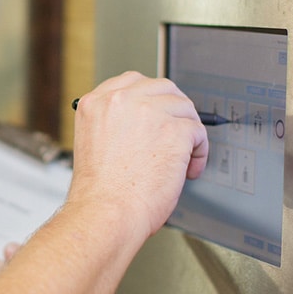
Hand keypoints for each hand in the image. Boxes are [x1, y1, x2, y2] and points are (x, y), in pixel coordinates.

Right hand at [70, 71, 208, 236]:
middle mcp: (120, 101)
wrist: (106, 212)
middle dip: (174, 110)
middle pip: (163, 88)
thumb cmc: (100, 192)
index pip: (132, 82)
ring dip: (188, 132)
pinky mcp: (174, 130)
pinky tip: (186, 170)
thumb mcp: (93, 142)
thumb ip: (115, 123)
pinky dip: (198, 153)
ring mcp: (149, 112)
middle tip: (177, 133)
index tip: (157, 114)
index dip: (150, 99)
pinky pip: (198, 132)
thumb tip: (144, 123)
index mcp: (96, 103)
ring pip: (184, 108)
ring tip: (181, 158)